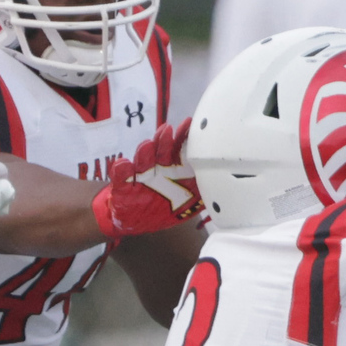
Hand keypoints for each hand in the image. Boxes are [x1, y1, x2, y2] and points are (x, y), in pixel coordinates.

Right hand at [93, 120, 201, 239]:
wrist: (135, 220)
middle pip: (161, 150)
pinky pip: (121, 175)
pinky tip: (124, 165)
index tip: (188, 125)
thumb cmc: (163, 208)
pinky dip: (122, 170)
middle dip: (164, 140)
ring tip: (147, 145)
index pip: (179, 149)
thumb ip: (203, 195)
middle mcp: (157, 167)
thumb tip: (224, 188)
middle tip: (167, 130)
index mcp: (173, 169)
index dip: (183, 137)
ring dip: (145, 152)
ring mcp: (140, 174)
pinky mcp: (123, 183)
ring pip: (143, 159)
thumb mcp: (189, 205)